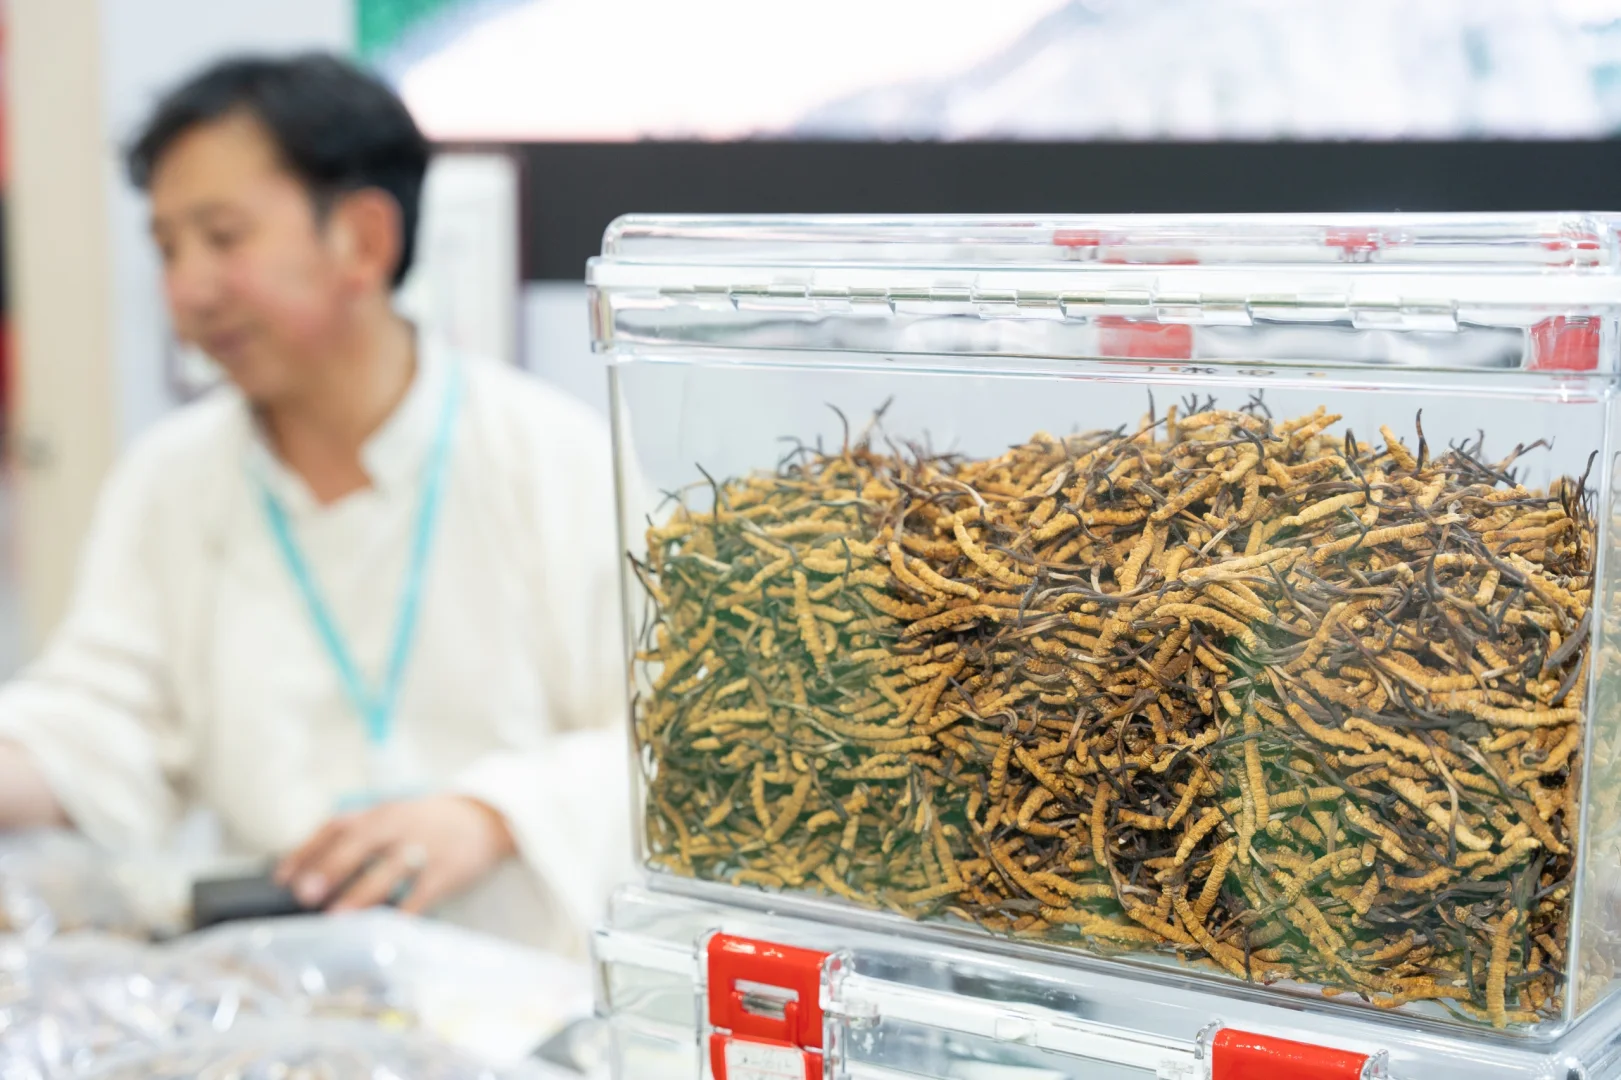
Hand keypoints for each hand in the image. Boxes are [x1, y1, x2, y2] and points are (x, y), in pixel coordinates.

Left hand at [275, 794, 515, 914]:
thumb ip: (356, 839)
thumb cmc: (424, 825)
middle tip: (306, 893)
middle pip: (362, 840)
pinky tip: (384, 929)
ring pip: (391, 868)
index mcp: (381, 813)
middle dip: (332, 866)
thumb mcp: (392, 818)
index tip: (282, 877)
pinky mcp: (447, 871)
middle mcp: (400, 825)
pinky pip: (422, 894)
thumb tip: (308, 874)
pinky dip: (404, 912)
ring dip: (363, 892)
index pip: (338, 826)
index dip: (308, 850)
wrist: (484, 819)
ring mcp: (425, 848)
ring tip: (338, 916)